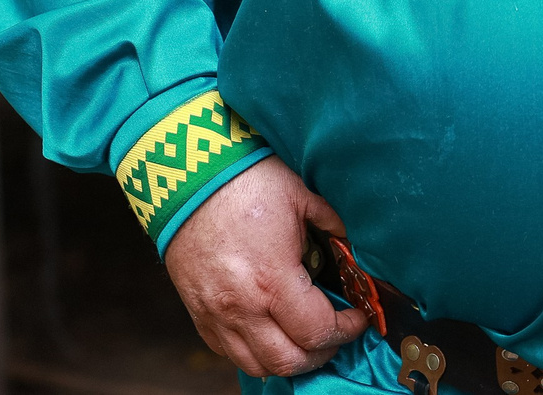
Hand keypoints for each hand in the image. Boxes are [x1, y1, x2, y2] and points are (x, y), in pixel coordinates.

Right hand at [162, 157, 367, 377]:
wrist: (186, 175)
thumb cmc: (246, 181)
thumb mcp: (301, 197)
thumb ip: (332, 226)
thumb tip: (352, 244)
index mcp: (273, 280)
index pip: (318, 331)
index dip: (346, 330)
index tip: (357, 319)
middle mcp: (242, 307)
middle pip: (289, 362)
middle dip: (321, 353)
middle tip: (335, 333)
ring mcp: (215, 315)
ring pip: (256, 366)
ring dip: (287, 360)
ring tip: (304, 338)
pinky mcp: (197, 313)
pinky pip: (228, 352)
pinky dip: (254, 352)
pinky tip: (269, 331)